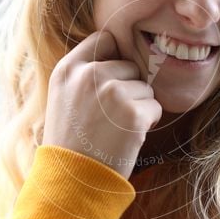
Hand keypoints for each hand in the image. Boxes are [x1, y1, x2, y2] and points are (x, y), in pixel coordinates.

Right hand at [42, 30, 162, 179]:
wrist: (73, 180)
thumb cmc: (72, 141)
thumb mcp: (63, 98)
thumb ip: (85, 74)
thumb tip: (121, 57)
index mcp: (68, 69)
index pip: (104, 38)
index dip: (114, 59)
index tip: (111, 81)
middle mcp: (89, 74)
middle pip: (129, 65)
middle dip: (129, 88)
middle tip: (110, 117)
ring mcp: (111, 91)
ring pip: (145, 87)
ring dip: (139, 107)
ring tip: (115, 129)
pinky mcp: (133, 112)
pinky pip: (156, 107)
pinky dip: (148, 123)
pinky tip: (127, 137)